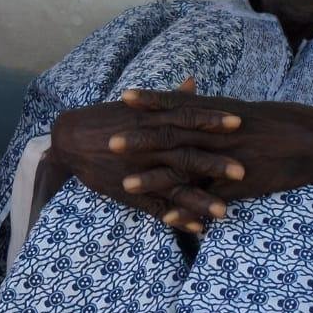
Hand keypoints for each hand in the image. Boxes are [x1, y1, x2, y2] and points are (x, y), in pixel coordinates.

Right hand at [48, 78, 246, 232]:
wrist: (70, 138)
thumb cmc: (107, 118)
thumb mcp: (137, 106)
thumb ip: (168, 99)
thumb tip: (193, 84)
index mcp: (152, 122)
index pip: (186, 119)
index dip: (211, 120)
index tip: (239, 121)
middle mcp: (148, 147)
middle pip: (185, 155)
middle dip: (213, 164)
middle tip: (242, 170)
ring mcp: (140, 171)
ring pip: (173, 187)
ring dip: (199, 200)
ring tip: (224, 212)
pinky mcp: (130, 191)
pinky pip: (156, 208)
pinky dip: (177, 218)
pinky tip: (198, 229)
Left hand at [120, 87, 312, 269]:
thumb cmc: (284, 124)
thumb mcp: (248, 112)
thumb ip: (219, 110)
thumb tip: (197, 99)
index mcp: (223, 113)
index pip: (180, 104)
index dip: (151, 101)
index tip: (123, 97)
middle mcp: (223, 134)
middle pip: (175, 136)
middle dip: (140, 140)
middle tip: (108, 141)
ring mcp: (232, 161)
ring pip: (187, 170)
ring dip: (155, 178)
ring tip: (124, 185)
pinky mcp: (243, 187)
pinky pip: (210, 200)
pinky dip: (188, 210)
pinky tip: (165, 219)